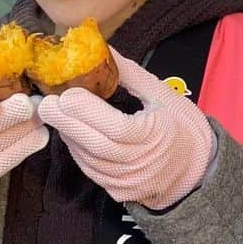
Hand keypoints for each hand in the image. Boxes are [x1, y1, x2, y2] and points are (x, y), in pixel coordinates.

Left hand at [38, 47, 215, 209]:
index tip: (66, 95)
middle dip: (67, 124)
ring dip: (70, 137)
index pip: (117, 128)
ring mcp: (129, 182)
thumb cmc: (181, 125)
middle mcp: (142, 163)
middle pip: (96, 146)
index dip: (88, 113)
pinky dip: (78, 152)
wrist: (196, 167)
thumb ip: (130, 75)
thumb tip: (103, 50)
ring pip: (90, 160)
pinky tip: (72, 134)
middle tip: (46, 104)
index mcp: (157, 135)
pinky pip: (92, 171)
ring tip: (57, 116)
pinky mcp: (119, 192)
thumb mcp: (163, 94)